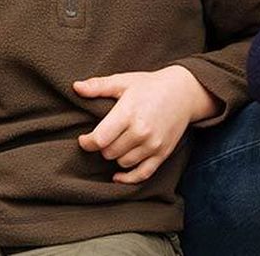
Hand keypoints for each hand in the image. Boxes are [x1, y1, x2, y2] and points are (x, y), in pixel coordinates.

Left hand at [74, 65, 214, 182]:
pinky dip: (128, 178)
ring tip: (118, 143)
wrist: (184, 92)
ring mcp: (153, 144)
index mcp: (128, 113)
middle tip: (106, 136)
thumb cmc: (150, 85)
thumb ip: (98, 86)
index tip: (85, 139)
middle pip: (109, 153)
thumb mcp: (124, 81)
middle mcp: (141, 131)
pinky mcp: (163, 153)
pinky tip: (118, 175)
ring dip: (116, 156)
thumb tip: (75, 87)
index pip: (99, 139)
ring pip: (122, 163)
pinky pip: (142, 174)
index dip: (87, 142)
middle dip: (103, 147)